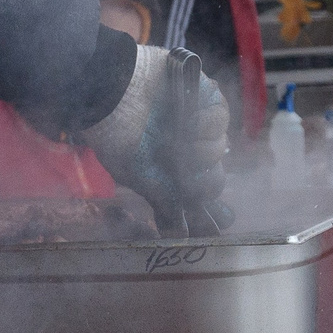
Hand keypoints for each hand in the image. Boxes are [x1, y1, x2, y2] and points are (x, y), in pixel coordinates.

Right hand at [82, 47, 231, 235]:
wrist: (112, 95)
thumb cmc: (118, 137)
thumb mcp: (140, 177)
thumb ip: (165, 203)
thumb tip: (180, 237)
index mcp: (174, 169)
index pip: (204, 191)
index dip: (206, 199)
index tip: (203, 205)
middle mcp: (188, 147)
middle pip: (216, 172)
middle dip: (202, 176)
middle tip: (182, 167)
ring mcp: (198, 122)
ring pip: (219, 146)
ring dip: (203, 149)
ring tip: (180, 140)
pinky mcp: (204, 95)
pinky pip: (220, 115)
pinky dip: (207, 122)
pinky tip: (189, 122)